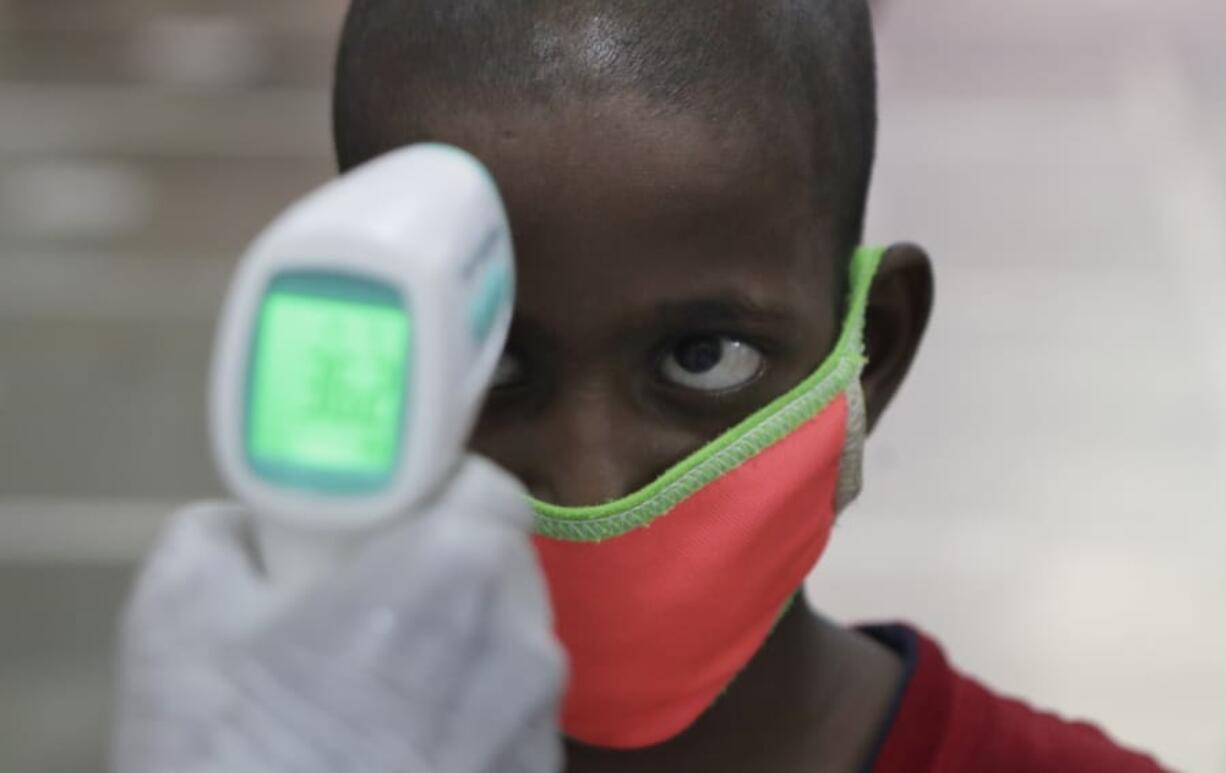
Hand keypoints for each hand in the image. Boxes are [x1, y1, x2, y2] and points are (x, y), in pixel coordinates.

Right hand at [113, 456, 564, 772]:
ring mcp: (539, 725)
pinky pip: (510, 716)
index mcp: (453, 573)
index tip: (389, 514)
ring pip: (510, 643)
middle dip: (445, 567)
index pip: (489, 485)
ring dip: (458, 644)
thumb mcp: (176, 618)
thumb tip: (246, 523)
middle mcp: (521, 642)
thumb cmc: (227, 761)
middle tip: (369, 597)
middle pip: (503, 565)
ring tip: (376, 687)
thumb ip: (220, 531)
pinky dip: (468, 714)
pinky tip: (398, 747)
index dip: (437, 489)